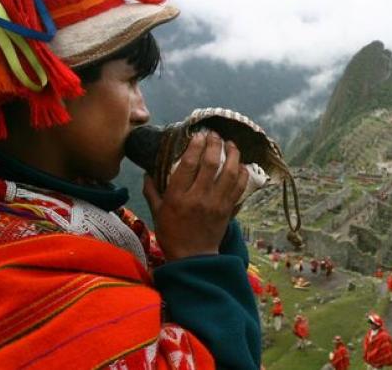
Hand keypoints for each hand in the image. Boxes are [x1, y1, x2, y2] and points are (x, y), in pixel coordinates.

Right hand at [143, 131, 248, 260]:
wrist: (193, 257)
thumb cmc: (172, 234)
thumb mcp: (156, 212)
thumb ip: (152, 190)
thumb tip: (148, 172)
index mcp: (178, 196)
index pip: (188, 165)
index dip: (195, 146)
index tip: (198, 135)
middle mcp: (198, 197)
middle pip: (211, 164)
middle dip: (215, 144)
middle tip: (215, 135)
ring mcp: (216, 203)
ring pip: (229, 172)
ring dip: (233, 155)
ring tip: (231, 144)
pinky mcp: (228, 209)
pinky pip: (240, 187)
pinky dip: (243, 173)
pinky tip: (242, 164)